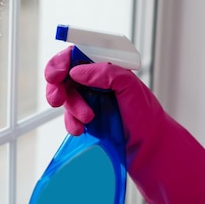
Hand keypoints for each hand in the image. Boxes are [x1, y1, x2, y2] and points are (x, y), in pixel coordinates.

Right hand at [45, 47, 204, 203]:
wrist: (148, 148)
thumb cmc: (145, 116)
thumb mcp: (130, 88)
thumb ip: (106, 73)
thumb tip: (78, 72)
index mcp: (106, 68)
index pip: (77, 55)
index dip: (63, 62)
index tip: (58, 74)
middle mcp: (95, 82)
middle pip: (63, 75)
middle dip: (56, 85)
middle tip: (57, 98)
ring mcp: (88, 100)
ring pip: (64, 97)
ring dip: (70, 108)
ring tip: (87, 119)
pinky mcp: (85, 119)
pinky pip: (68, 117)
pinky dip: (71, 123)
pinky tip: (82, 130)